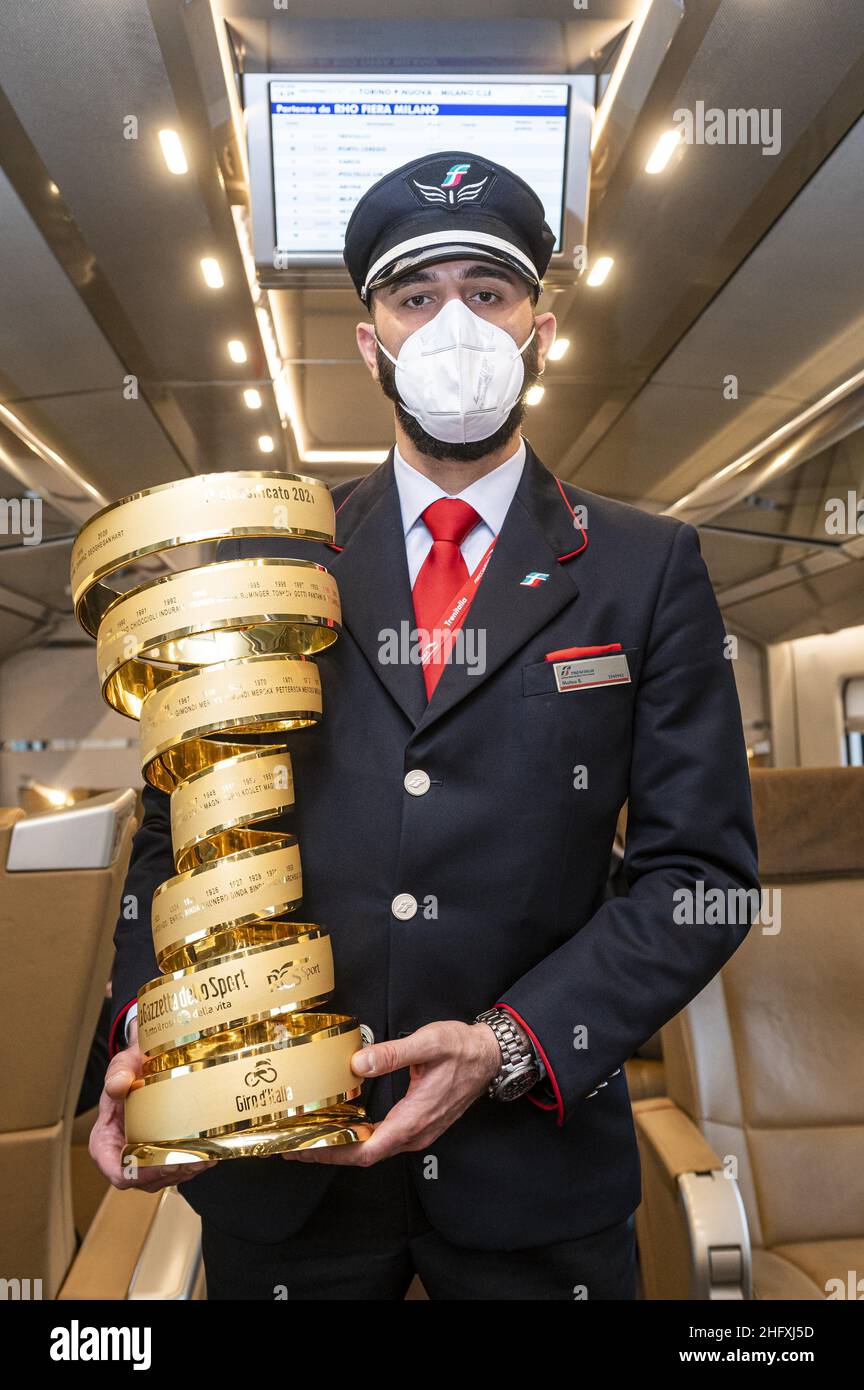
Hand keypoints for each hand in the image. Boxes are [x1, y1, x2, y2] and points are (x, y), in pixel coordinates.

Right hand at [89, 1018, 216, 1191]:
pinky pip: (177, 1169)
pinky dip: (193, 1165)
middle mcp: (122, 1155)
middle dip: (172, 1173)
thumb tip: (118, 1084)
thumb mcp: (122, 1066)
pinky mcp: (162, 1155)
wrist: (147, 1066)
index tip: (164, 1164)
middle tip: (195, 1159)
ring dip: (187, 1171)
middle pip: (146, 1180)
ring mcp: (143, 1157)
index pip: (117, 1171)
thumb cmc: (130, 1070)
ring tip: (207, 1156)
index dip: (141, 1174)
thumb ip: (117, 1073)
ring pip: (164, 1178)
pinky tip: (210, 1154)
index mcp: (105, 1141)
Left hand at [281, 1020, 500, 1166]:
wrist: (490, 1056)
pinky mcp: (417, 1124)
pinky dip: (357, 1138)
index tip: (305, 1150)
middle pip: (364, 1155)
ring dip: (341, 1146)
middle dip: (328, 1152)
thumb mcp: (428, 1043)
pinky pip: (382, 1139)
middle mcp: (414, 1133)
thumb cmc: (463, 1050)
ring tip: (311, 1137)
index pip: (365, 1150)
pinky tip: (343, 1126)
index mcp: (414, 1119)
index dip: (332, 1152)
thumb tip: (358, 1064)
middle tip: (294, 1147)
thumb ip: (392, 1054)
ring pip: (373, 1149)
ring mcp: (417, 1131)